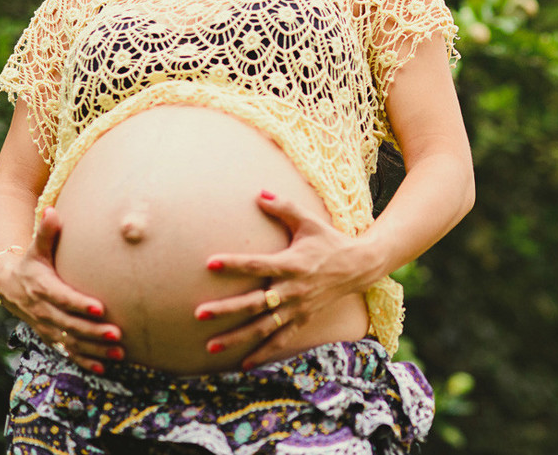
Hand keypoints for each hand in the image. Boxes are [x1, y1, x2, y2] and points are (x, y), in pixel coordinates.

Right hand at [0, 207, 123, 373]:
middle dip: (93, 331)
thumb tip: (52, 212)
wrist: (9, 284)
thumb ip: (47, 232)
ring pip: (71, 341)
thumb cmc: (31, 261)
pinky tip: (104, 366)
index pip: (62, 298)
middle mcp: (43, 310)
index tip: (99, 308)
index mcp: (42, 287)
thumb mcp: (35, 247)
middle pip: (69, 324)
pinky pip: (67, 351)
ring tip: (119, 351)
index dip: (79, 304)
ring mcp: (47, 326)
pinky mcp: (51, 336)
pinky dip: (85, 361)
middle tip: (117, 334)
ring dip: (94, 349)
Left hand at [193, 190, 374, 369]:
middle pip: (255, 303)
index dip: (234, 263)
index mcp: (292, 263)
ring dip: (237, 337)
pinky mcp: (303, 319)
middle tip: (199, 313)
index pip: (257, 264)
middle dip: (226, 309)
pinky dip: (263, 353)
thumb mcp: (309, 220)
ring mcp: (298, 307)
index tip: (210, 263)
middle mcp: (293, 289)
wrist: (359, 266)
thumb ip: (283, 207)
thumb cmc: (329, 240)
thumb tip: (258, 193)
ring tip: (211, 346)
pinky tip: (243, 365)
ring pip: (263, 326)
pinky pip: (281, 339)